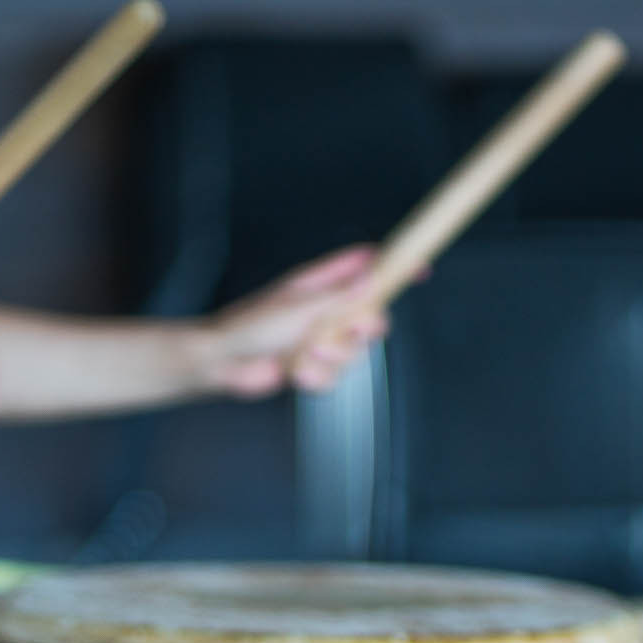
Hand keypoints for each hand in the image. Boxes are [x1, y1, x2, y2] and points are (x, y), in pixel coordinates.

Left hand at [196, 246, 391, 397]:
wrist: (225, 364)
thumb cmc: (251, 325)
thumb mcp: (300, 306)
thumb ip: (340, 296)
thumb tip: (373, 278)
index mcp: (321, 283)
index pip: (366, 266)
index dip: (393, 265)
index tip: (418, 268)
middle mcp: (325, 309)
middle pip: (371, 314)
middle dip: (363, 328)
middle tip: (350, 329)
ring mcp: (321, 339)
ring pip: (354, 352)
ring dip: (331, 357)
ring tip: (304, 353)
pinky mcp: (314, 367)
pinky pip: (335, 376)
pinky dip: (316, 377)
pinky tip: (295, 371)